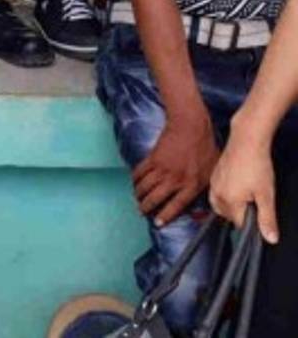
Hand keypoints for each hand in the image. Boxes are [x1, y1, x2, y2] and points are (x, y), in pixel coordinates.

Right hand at [132, 111, 219, 226]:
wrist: (191, 126)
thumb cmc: (205, 147)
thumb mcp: (212, 171)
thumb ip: (206, 188)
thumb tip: (202, 201)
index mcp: (192, 184)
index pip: (176, 206)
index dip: (165, 216)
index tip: (157, 223)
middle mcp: (175, 179)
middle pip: (155, 198)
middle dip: (146, 207)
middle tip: (141, 211)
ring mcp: (162, 169)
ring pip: (145, 187)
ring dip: (139, 194)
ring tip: (137, 198)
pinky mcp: (152, 158)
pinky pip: (139, 172)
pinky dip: (135, 179)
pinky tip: (135, 182)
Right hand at [211, 127, 279, 243]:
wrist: (246, 141)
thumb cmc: (257, 165)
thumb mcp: (267, 195)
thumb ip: (267, 219)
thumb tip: (270, 239)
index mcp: (229, 202)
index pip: (239, 224)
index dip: (252, 221)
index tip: (259, 210)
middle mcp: (217, 195)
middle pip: (229, 216)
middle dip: (241, 212)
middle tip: (255, 198)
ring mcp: (213, 185)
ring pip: (222, 205)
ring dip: (233, 204)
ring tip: (247, 191)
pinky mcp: (213, 176)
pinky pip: (217, 193)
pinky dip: (227, 194)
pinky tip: (238, 183)